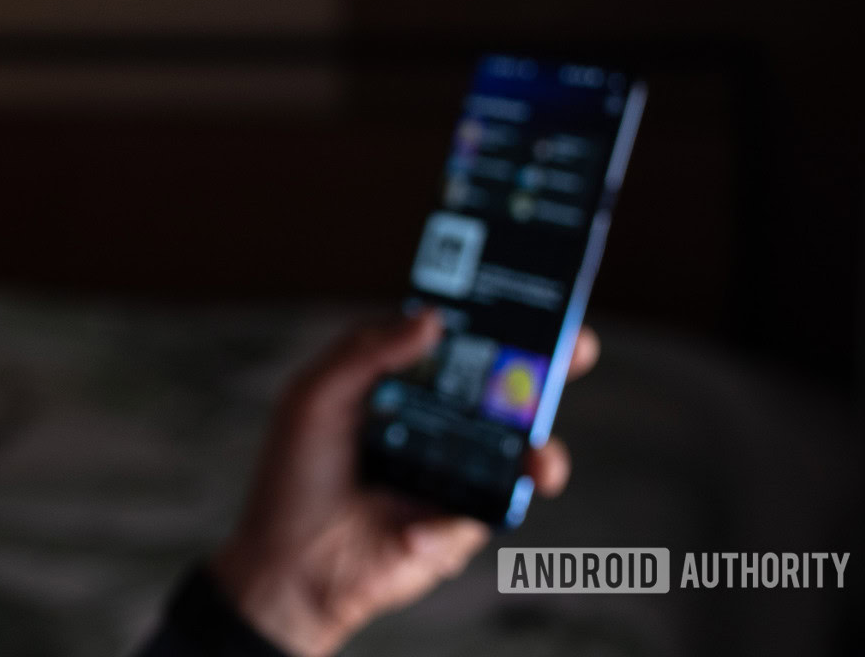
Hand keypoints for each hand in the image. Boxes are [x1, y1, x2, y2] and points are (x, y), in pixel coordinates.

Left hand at [209, 309, 599, 656]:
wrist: (290, 565)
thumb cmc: (294, 474)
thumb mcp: (315, 398)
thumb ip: (366, 352)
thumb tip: (432, 316)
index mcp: (404, 385)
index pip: (459, 343)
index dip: (497, 321)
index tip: (533, 300)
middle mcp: (439, 423)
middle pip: (505, 389)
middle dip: (546, 369)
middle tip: (574, 350)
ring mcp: (457, 473)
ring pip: (520, 453)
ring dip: (541, 453)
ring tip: (539, 460)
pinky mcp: (461, 523)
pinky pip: (486, 515)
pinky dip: (451, 523)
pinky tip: (412, 530)